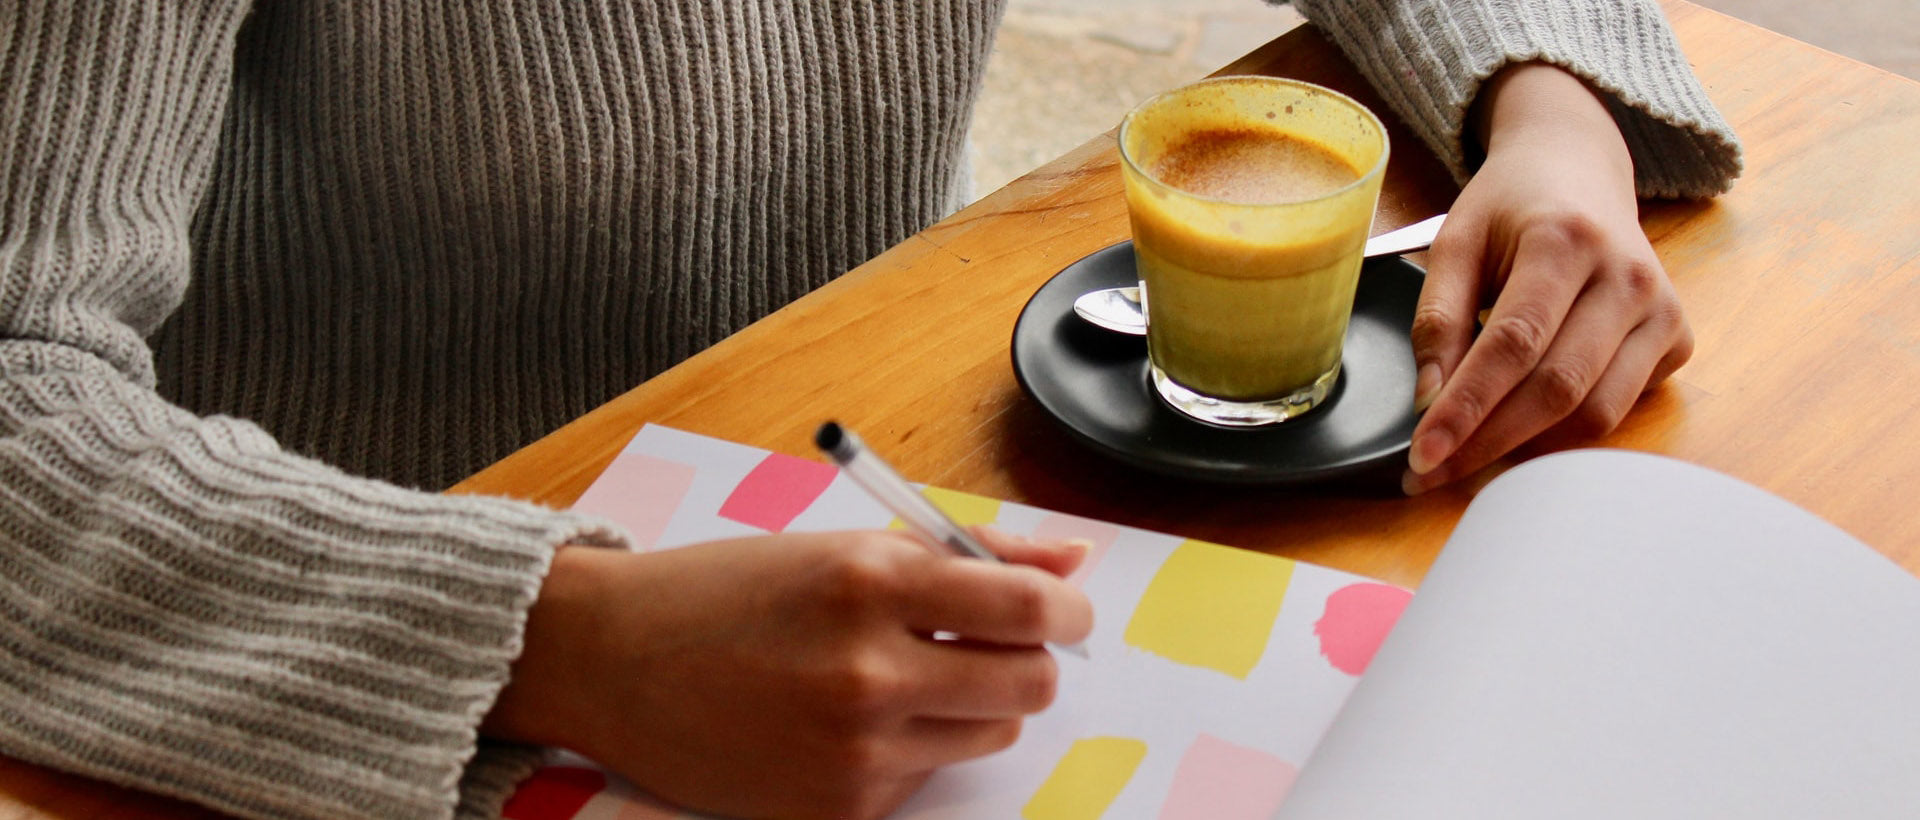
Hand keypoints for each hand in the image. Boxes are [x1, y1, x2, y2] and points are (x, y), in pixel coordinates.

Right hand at [483, 529, 1092, 819]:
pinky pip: (927, 774)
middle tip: (992, 644)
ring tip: (904, 676)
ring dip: (973, 704)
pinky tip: (848, 719)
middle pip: (1029, 683)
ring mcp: (855, 749)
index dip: (1066, 611)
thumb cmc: (728, 592)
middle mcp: (868, 670)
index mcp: (871, 580)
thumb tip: (1073, 561)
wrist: (613, 661)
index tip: (1065, 611)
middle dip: (1029, 660)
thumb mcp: (845, 545)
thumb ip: (969, 551)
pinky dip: (912, 745)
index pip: (1028, 608)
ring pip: (990, 732)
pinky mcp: (840, 807)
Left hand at [1403, 62, 1693, 493]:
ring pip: (1596, 411)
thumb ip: (1438, 318)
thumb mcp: (1456, 242)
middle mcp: (1627, 277)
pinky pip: (1618, 408)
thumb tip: (1430, 401)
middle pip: (1558, 387)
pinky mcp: (1676, 338)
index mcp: (1565, 240)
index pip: (1514, 343)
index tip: (1422, 453)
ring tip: (1466, 463)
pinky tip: (1519, 434)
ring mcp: (1662, 310)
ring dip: (1525, 450)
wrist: (1579, 168)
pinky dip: (1564, 434)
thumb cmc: (1511, 207)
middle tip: (1431, 475)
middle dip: (1488, 442)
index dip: (1467, 407)